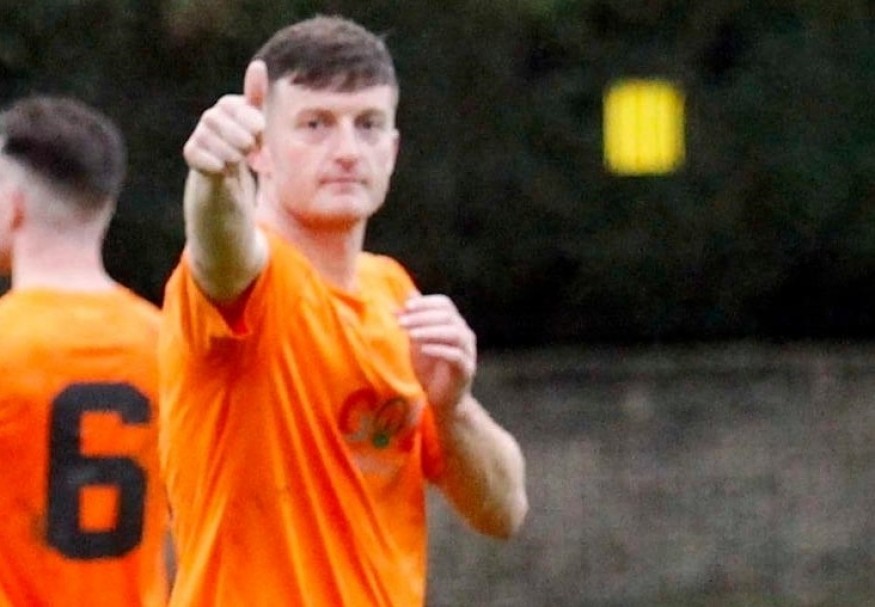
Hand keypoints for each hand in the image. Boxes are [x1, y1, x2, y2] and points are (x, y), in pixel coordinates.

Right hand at [182, 60, 266, 175]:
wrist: (224, 176)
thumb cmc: (244, 146)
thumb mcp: (257, 123)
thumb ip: (257, 96)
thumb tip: (257, 64)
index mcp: (229, 105)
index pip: (251, 117)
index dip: (258, 132)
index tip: (259, 137)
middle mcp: (211, 116)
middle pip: (241, 136)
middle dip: (250, 149)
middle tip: (248, 152)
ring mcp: (200, 134)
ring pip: (229, 151)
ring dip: (237, 160)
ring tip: (236, 161)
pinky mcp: (191, 152)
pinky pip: (214, 162)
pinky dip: (222, 169)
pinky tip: (223, 169)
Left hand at [397, 294, 476, 415]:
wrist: (441, 399)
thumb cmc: (429, 368)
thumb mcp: (416, 342)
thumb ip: (414, 321)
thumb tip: (404, 298)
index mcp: (454, 324)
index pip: (445, 304)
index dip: (426, 302)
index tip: (406, 306)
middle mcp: (465, 334)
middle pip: (448, 316)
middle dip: (422, 316)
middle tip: (401, 322)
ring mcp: (468, 352)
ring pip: (454, 333)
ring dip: (430, 331)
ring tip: (410, 335)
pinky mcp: (466, 369)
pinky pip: (455, 356)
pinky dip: (439, 350)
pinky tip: (423, 349)